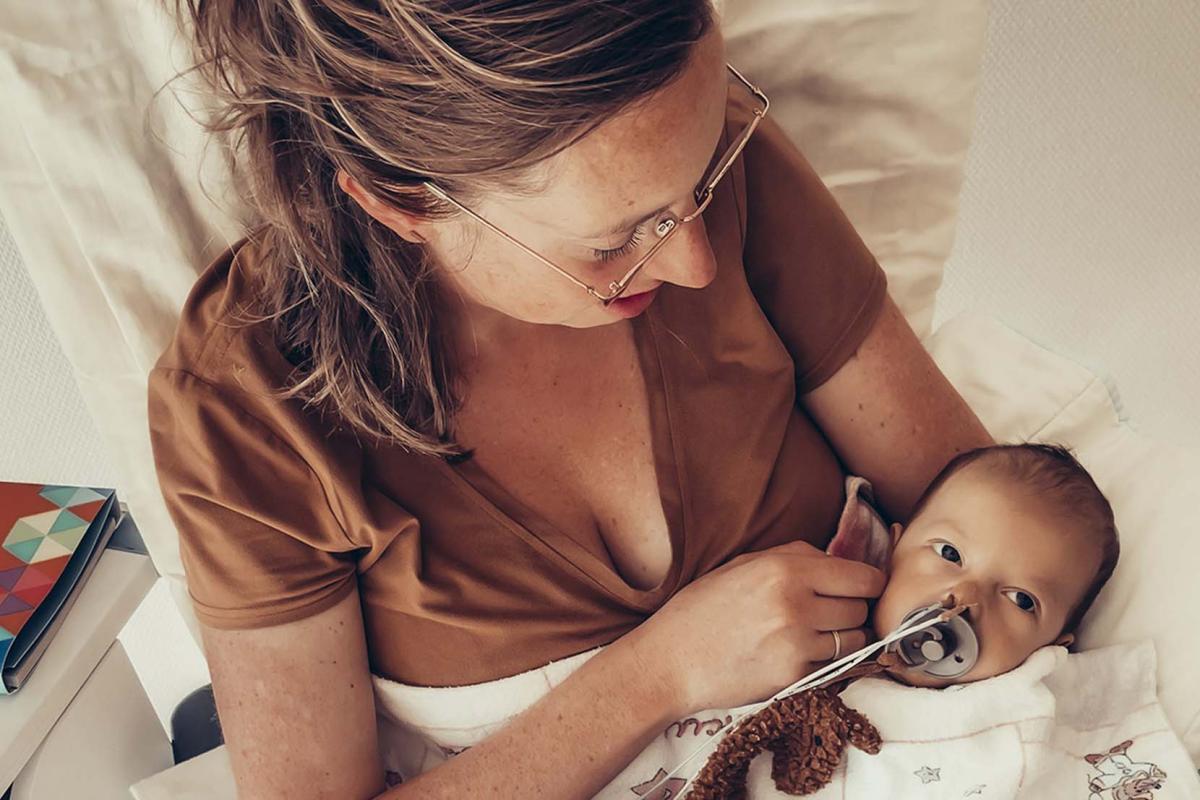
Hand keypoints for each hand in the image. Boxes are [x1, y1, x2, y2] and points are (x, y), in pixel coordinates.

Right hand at [617, 539, 883, 714]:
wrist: (670, 661)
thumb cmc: (703, 609)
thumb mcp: (744, 565)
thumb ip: (795, 556)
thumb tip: (840, 559)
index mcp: (784, 568)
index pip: (863, 576)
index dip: (868, 583)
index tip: (861, 588)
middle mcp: (795, 603)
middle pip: (862, 608)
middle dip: (853, 610)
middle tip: (830, 612)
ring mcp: (796, 643)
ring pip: (855, 641)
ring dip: (844, 639)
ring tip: (816, 635)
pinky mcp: (793, 677)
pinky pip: (834, 667)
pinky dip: (825, 662)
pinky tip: (798, 655)